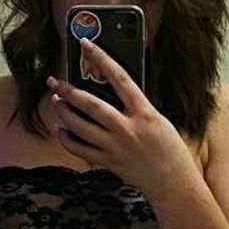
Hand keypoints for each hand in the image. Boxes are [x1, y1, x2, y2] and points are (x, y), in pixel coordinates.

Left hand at [48, 37, 200, 200]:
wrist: (174, 184)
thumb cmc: (171, 151)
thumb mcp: (159, 121)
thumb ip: (137, 108)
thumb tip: (113, 93)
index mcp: (145, 113)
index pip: (120, 79)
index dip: (102, 59)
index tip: (86, 45)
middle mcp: (128, 129)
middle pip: (91, 104)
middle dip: (69, 91)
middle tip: (54, 81)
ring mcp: (116, 147)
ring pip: (80, 126)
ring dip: (63, 112)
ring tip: (55, 101)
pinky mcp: (109, 163)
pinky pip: (80, 149)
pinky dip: (66, 138)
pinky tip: (61, 129)